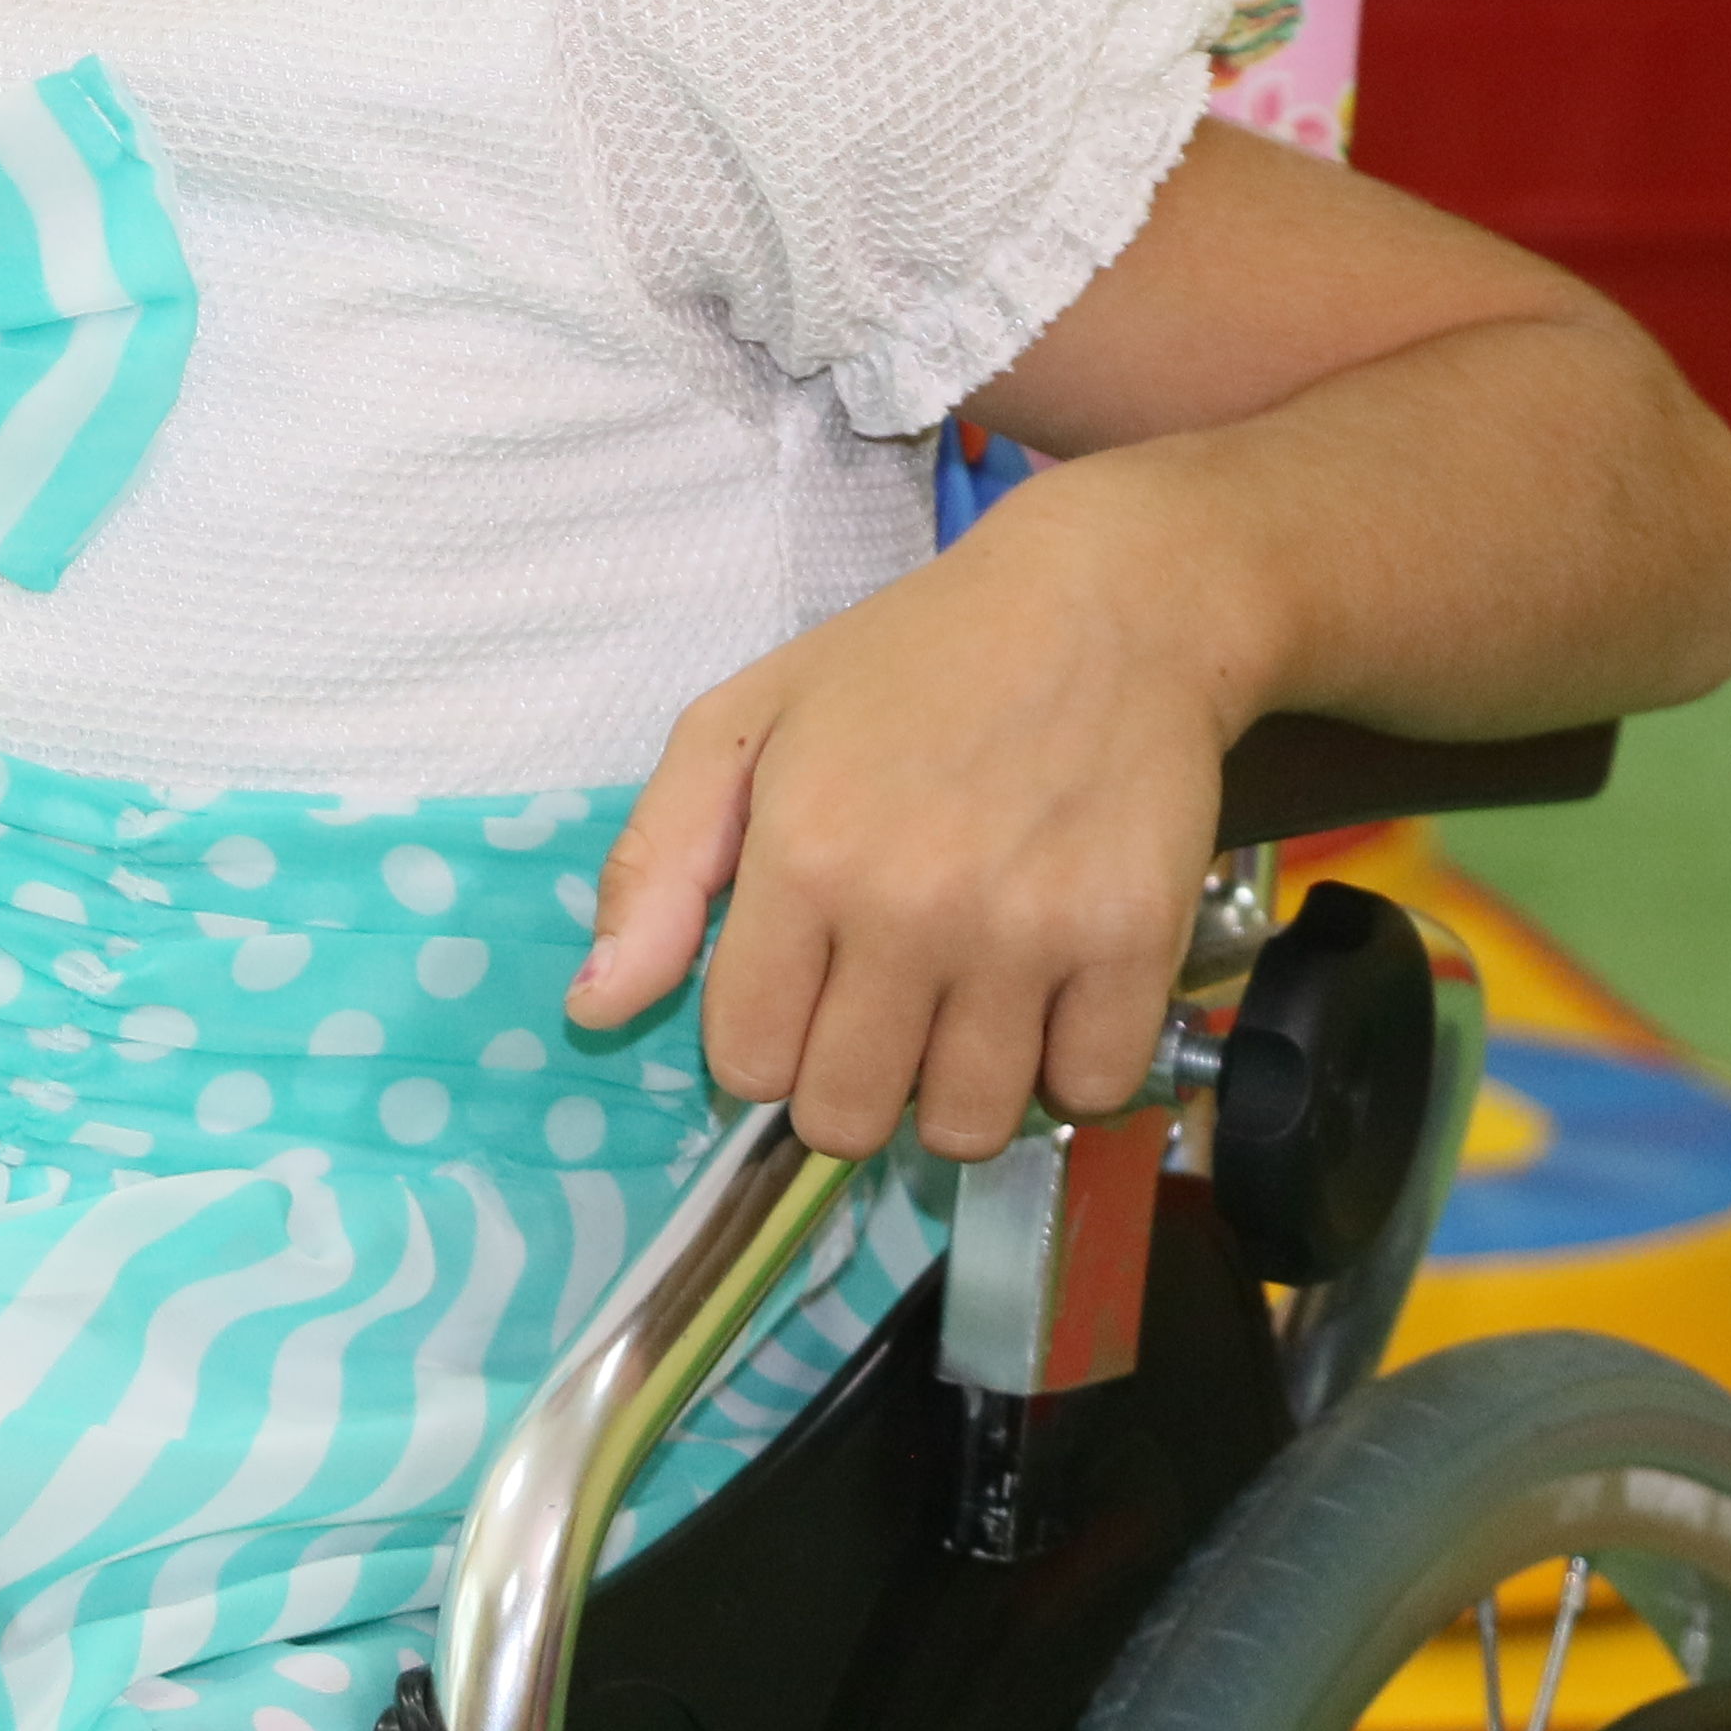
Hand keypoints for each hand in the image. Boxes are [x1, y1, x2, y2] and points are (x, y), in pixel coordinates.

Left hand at [564, 465, 1264, 1161]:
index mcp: (803, 854)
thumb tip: (595, 1010)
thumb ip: (656, 867)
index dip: (765, 1041)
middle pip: (848, 1118)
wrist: (1104, 604)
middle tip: (881, 1007)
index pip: (749, 1063)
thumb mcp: (743, 722)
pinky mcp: (1136, 944)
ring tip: (963, 1009)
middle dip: (849, 1082)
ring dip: (954, 1089)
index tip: (802, 986)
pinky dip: (1065, 1069)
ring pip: (966, 1127)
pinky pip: (1087, 1093)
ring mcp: (1030, 934)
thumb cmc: (908, 661)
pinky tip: (1048, 1002)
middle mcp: (911, 908)